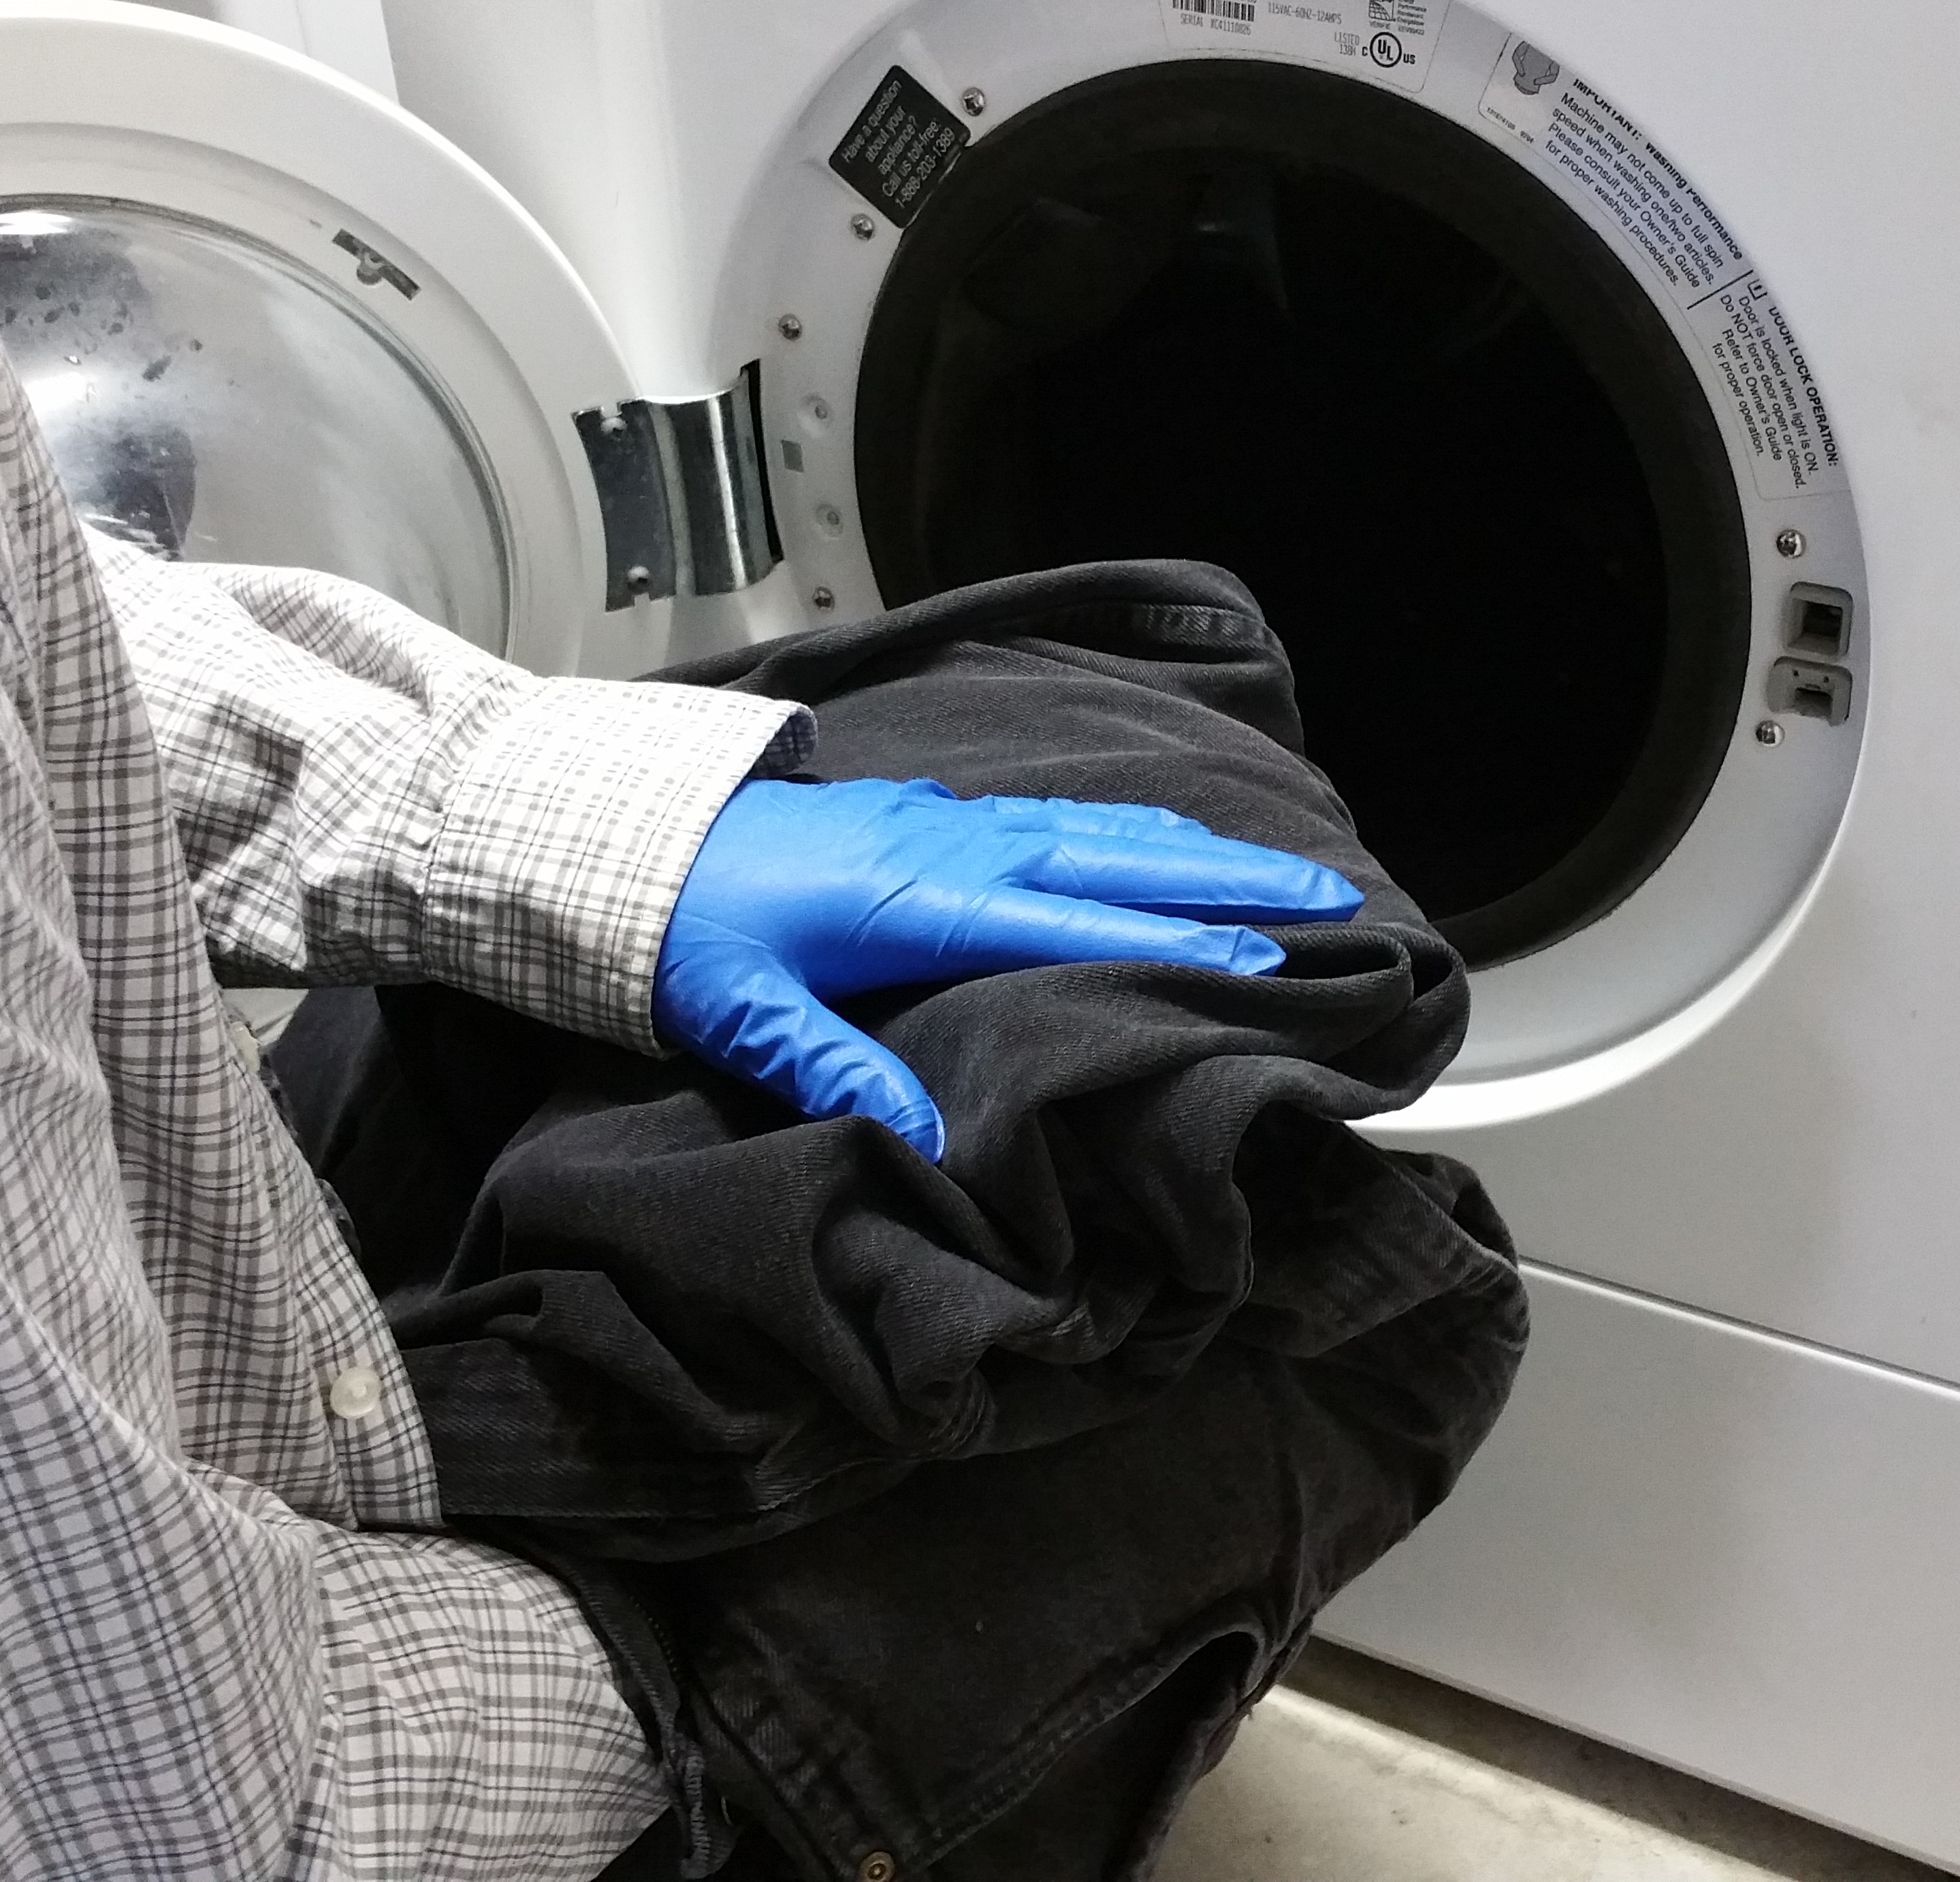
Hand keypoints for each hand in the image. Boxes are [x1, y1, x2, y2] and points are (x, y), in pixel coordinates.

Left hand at [652, 778, 1363, 1158]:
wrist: (626, 840)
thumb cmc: (683, 933)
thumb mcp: (743, 1015)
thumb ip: (834, 1068)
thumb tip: (928, 1139)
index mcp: (919, 899)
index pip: (1071, 924)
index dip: (1169, 944)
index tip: (1262, 962)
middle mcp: (953, 848)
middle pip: (1116, 860)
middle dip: (1229, 882)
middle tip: (1333, 899)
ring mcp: (947, 825)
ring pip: (1098, 833)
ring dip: (1196, 852)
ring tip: (1285, 874)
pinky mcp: (933, 820)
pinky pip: (1060, 820)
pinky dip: (1132, 831)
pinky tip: (1163, 844)